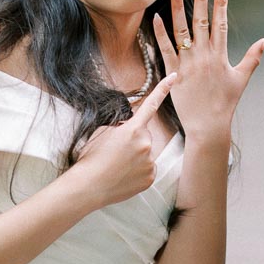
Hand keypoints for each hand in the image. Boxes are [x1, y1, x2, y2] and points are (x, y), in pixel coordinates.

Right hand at [72, 73, 176, 207]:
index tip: (175, 77)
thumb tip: (129, 129)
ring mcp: (150, 162)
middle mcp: (145, 144)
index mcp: (132, 130)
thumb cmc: (91, 158)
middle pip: (144, 135)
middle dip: (134, 139)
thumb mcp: (101, 133)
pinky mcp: (150, 178)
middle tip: (115, 151)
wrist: (88, 186)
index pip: (150, 105)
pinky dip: (138, 170)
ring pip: (146, 153)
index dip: (163, 89)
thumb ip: (121, 127)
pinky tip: (124, 175)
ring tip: (117, 165)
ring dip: (136, 156)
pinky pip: (148, 168)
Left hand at [153, 0, 263, 142]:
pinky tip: (156, 16)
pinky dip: (160, 32)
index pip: (221, 22)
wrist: (208, 126)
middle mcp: (204, 55)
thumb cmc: (226, 102)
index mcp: (220, 55)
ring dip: (178, 8)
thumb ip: (254, 56)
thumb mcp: (242, 78)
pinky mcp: (173, 72)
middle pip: (202, 20)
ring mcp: (188, 63)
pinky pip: (165, 49)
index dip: (222, 3)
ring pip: (181, 30)